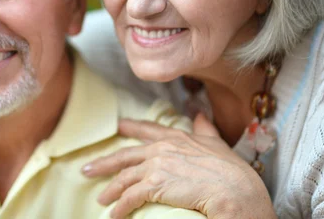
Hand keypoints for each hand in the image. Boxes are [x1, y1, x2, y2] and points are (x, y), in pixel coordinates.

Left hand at [82, 114, 275, 218]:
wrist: (235, 190)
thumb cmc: (232, 170)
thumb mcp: (218, 143)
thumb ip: (205, 129)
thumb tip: (199, 115)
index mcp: (177, 137)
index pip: (148, 130)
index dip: (131, 128)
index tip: (118, 127)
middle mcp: (162, 148)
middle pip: (125, 155)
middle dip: (104, 163)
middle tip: (87, 168)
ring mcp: (156, 166)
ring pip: (124, 178)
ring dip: (110, 190)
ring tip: (101, 200)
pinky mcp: (154, 186)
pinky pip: (130, 197)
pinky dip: (120, 207)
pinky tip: (114, 214)